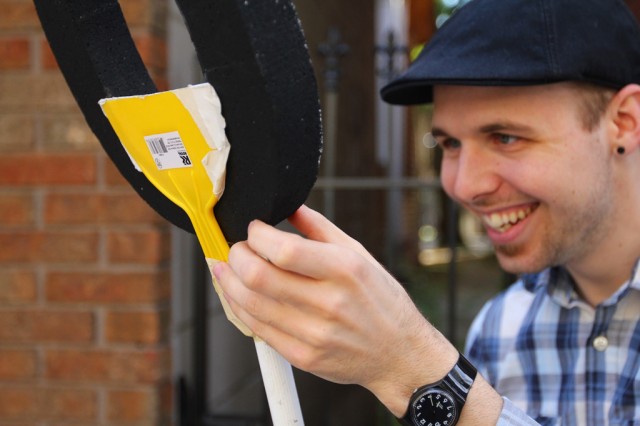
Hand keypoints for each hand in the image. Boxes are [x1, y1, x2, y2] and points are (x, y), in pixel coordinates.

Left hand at [212, 205, 457, 414]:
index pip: (283, 250)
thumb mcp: (359, 254)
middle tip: (236, 248)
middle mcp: (329, 302)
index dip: (257, 235)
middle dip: (236, 256)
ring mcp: (315, 333)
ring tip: (227, 269)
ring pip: (251, 304)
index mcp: (344, 270)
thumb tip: (289, 207)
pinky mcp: (304, 356)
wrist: (399, 354)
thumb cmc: (382, 302)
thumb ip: (319, 228)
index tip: (254, 229)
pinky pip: (258, 330)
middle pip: (259, 277)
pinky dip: (240, 309)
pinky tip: (238, 296)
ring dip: (229, 283)